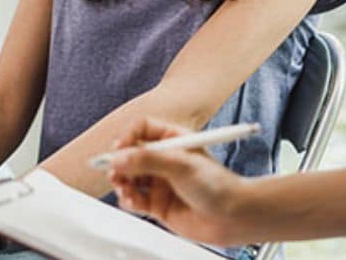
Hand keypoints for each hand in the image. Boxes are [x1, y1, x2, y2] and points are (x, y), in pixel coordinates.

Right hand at [108, 118, 257, 246]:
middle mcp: (166, 159)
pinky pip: (134, 198)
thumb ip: (147, 161)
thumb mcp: (181, 165)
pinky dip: (128, 199)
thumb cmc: (218, 185)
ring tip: (124, 187)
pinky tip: (132, 200)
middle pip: (131, 153)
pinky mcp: (158, 203)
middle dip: (120, 162)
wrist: (231, 216)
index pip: (142, 129)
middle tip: (114, 171)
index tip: (118, 148)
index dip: (127, 136)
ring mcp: (161, 181)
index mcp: (174, 139)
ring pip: (129, 177)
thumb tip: (119, 157)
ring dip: (122, 181)